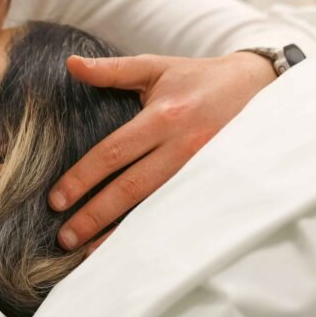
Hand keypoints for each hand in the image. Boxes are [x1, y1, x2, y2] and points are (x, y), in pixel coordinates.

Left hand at [49, 51, 275, 251]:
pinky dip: (150, 232)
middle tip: (63, 236)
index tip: (55, 199)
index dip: (83, 177)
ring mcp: (200, 171)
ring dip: (119, 233)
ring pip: (154, 208)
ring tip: (86, 252)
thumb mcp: (155, 67)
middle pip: (131, 188)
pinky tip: (128, 249)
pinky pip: (175, 213)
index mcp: (164, 118)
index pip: (114, 152)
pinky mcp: (212, 185)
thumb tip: (70, 64)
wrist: (259, 88)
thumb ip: (111, 71)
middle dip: (95, 214)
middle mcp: (182, 148)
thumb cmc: (197, 78)